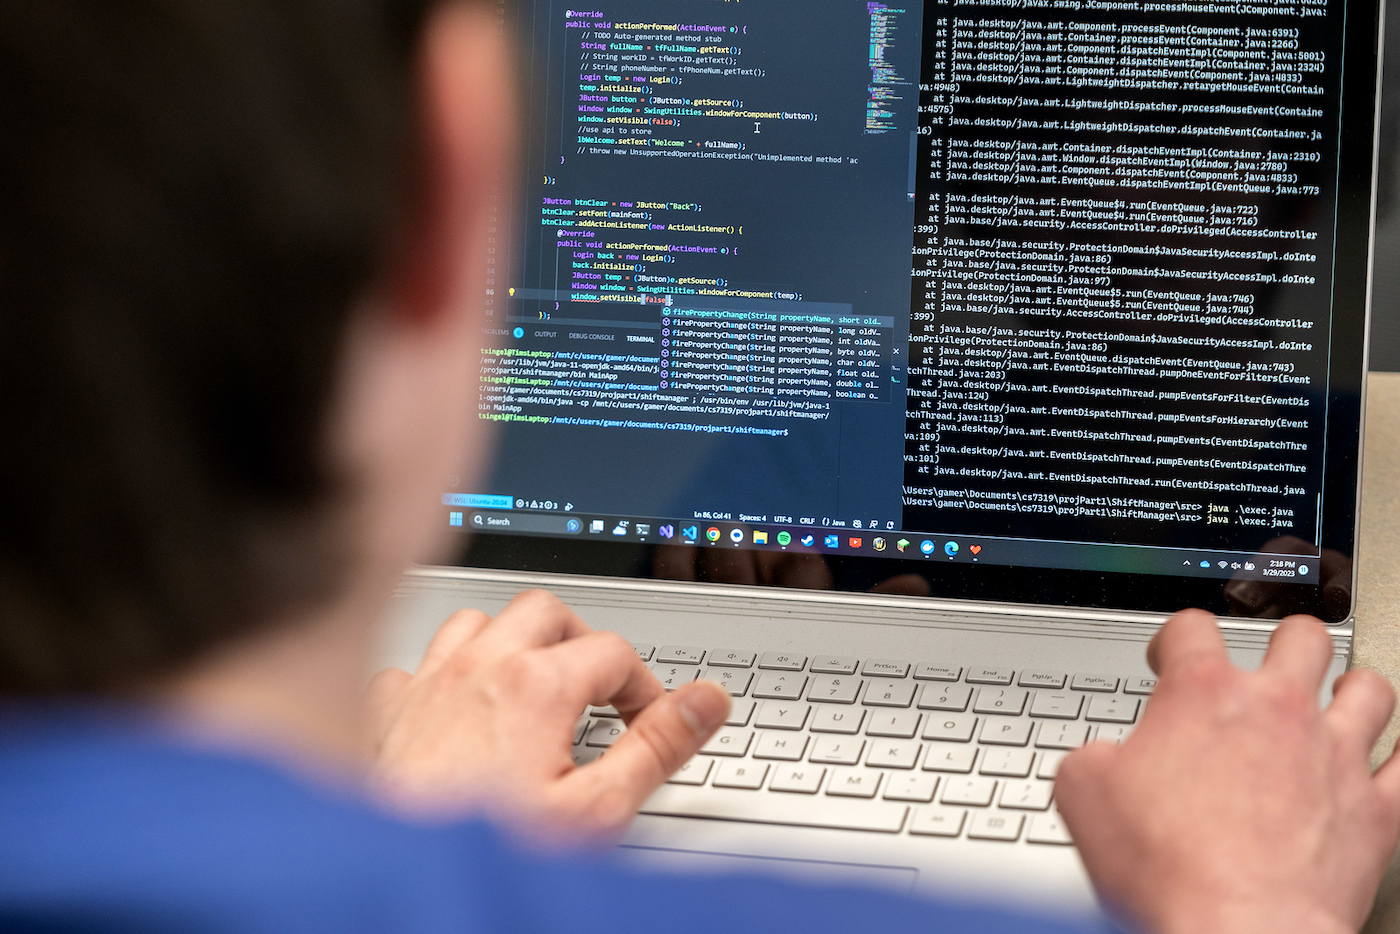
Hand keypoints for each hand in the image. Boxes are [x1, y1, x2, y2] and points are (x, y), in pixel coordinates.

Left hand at [363, 590, 729, 842]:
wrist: (400, 882)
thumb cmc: (486, 852)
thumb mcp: (595, 811)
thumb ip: (656, 748)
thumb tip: (706, 701)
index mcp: (536, 685)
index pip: (614, 651)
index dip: (644, 686)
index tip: (648, 722)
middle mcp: (478, 669)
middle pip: (545, 611)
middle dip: (580, 640)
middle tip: (598, 687)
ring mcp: (427, 685)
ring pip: (476, 622)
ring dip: (510, 642)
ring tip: (532, 683)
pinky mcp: (387, 713)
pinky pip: (415, 665)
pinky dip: (441, 677)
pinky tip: (453, 711)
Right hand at [1056, 609, 1399, 933]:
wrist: (1234, 930)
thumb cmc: (1164, 865)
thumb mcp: (1082, 792)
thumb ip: (1095, 756)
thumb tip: (1102, 759)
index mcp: (1201, 695)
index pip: (1191, 628)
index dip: (1174, 639)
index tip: (1170, 659)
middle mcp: (1276, 710)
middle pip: (1300, 636)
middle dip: (1282, 644)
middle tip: (1267, 665)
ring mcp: (1334, 756)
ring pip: (1369, 688)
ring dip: (1350, 690)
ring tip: (1335, 701)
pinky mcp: (1376, 811)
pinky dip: (1399, 756)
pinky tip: (1389, 756)